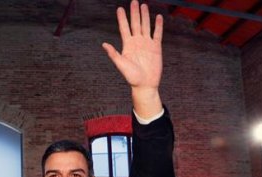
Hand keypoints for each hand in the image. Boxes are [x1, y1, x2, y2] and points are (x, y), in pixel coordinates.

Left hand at [102, 0, 162, 116]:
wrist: (145, 84)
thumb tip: (104, 44)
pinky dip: (158, 26)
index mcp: (127, 45)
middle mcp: (137, 42)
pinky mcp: (156, 47)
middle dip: (134, 13)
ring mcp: (146, 44)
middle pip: (135, 24)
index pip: (124, 28)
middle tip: (133, 1)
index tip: (119, 9)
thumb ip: (113, 54)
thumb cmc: (131, 77)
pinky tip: (157, 17)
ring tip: (143, 5)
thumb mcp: (121, 64)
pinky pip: (157, 34)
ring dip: (145, 16)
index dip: (122, 18)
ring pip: (146, 26)